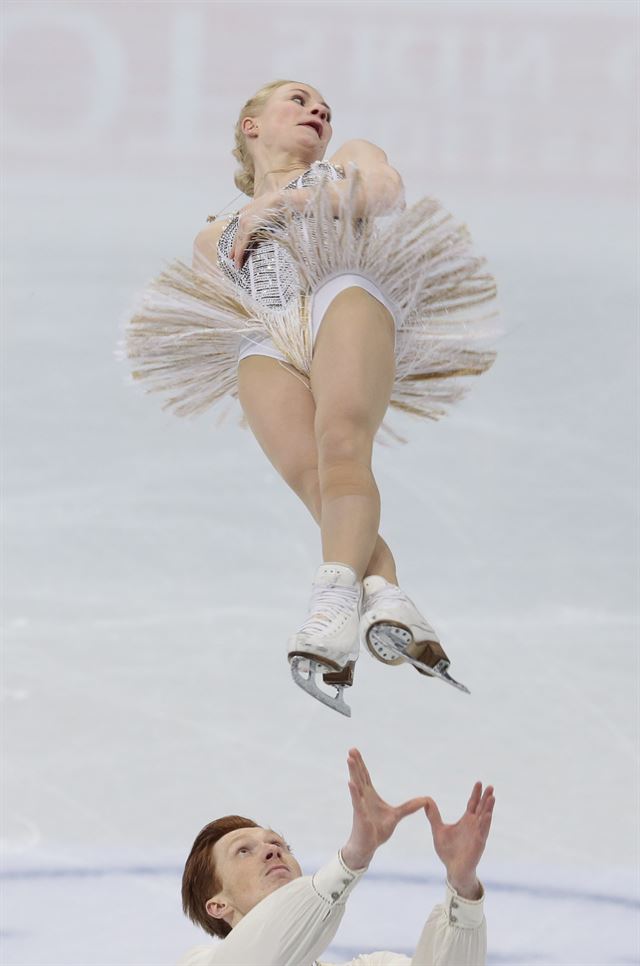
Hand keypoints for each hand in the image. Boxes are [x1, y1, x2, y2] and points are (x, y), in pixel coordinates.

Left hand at [230, 191, 282, 269]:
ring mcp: (245, 220)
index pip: (241, 228)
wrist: (283, 200)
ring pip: (239, 240)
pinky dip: (240, 252)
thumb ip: (266, 218)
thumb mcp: (271, 210)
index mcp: (247, 210)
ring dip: (237, 254)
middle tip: (232, 259)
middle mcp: (243, 215)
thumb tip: (269, 224)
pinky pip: (242, 243)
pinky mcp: (248, 226)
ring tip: (237, 265)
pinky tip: (238, 260)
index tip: (235, 248)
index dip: (238, 239)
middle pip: (238, 235)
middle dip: (235, 248)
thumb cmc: (281, 204)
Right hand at [341, 748, 426, 870]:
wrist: (367, 847)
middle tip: (352, 749)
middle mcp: (363, 797)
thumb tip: (425, 800)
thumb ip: (408, 807)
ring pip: (356, 785)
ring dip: (353, 772)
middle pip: (359, 776)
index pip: (365, 776)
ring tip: (349, 759)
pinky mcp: (360, 815)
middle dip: (356, 763)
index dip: (361, 764)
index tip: (356, 752)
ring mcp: (360, 805)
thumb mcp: (396, 816)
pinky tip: (351, 783)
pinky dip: (354, 792)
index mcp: (370, 795)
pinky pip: (357, 802)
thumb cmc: (377, 831)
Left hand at [424, 782, 494, 899]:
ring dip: (489, 808)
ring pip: (485, 818)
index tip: (479, 782)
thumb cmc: (447, 851)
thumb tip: (426, 800)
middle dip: (486, 797)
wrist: (453, 869)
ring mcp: (477, 834)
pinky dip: (486, 823)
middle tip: (490, 786)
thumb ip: (433, 816)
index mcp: (466, 821)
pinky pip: (483, 831)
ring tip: (492, 797)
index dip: (476, 794)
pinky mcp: (479, 843)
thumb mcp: (438, 829)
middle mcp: (474, 825)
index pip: (472, 804)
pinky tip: (488, 814)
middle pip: (481, 808)